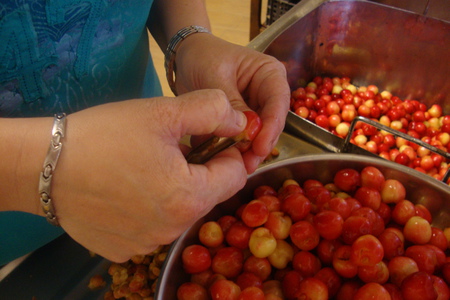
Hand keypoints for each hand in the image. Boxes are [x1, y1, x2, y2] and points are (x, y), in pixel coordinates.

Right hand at [50, 89, 247, 261]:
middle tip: (170, 148)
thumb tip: (241, 121)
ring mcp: (147, 244)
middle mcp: (173, 229)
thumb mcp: (163, 112)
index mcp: (190, 198)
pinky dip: (148, 209)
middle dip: (199, 170)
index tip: (208, 137)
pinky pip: (152, 226)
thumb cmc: (105, 135)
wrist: (43, 166)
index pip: (236, 175)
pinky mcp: (123, 249)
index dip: (227, 152)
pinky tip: (125, 190)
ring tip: (144, 167)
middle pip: (207, 195)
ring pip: (180, 211)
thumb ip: (212, 111)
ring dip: (174, 189)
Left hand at [174, 34, 290, 172]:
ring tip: (236, 168)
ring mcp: (254, 109)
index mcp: (269, 74)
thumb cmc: (203, 57)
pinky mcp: (240, 123)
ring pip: (257, 136)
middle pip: (271, 124)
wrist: (185, 57)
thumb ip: (231, 103)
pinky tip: (224, 163)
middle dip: (259, 145)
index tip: (261, 147)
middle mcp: (266, 93)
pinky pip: (241, 140)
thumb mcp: (215, 76)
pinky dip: (233, 152)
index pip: (278, 101)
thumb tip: (246, 132)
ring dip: (247, 153)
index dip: (271, 126)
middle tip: (247, 165)